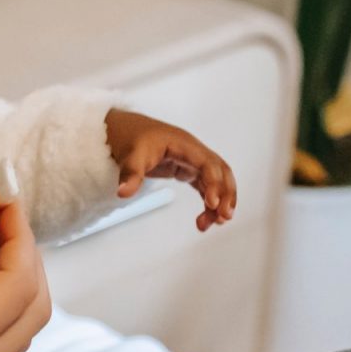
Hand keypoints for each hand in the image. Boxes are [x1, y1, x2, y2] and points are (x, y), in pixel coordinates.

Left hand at [105, 108, 236, 231]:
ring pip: (216, 181)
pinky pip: (205, 186)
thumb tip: (124, 192)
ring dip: (220, 201)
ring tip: (215, 222)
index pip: (208, 164)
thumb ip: (130, 174)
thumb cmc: (132, 137)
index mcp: (185, 145)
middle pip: (221, 172)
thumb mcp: (130, 155)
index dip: (214, 183)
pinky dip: (209, 201)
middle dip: (226, 194)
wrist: (124, 129)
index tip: (213, 203)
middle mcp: (193, 152)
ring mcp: (192, 161)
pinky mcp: (187, 170)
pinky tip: (206, 217)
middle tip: (223, 217)